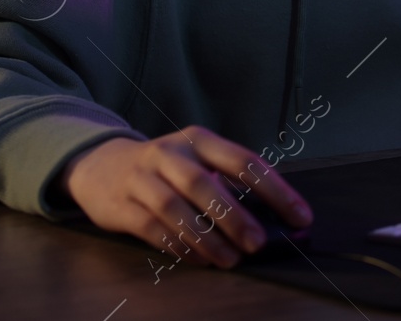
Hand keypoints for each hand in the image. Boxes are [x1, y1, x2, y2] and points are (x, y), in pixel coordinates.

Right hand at [60, 125, 311, 268]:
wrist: (100, 166)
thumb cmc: (166, 167)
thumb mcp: (198, 160)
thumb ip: (229, 182)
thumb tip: (275, 217)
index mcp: (200, 140)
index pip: (244, 161)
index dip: (275, 189)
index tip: (300, 216)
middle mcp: (170, 154)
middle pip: (205, 184)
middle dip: (235, 216)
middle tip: (259, 243)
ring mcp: (142, 179)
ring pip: (176, 208)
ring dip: (207, 237)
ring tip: (231, 259)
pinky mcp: (121, 206)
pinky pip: (153, 228)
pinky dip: (179, 246)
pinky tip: (201, 260)